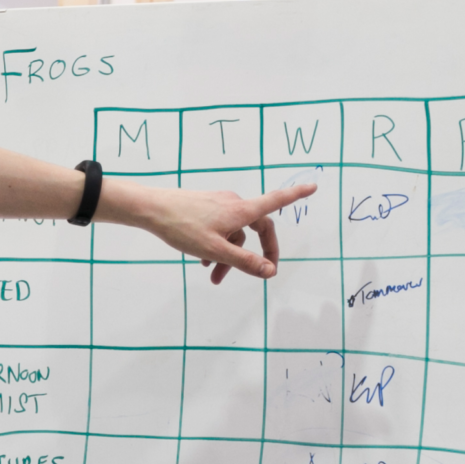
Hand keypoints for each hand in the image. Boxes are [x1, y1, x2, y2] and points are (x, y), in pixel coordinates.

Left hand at [111, 179, 316, 282]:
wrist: (151, 210)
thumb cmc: (183, 228)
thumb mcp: (216, 250)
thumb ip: (245, 262)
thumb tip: (270, 272)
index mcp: (241, 211)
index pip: (276, 201)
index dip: (296, 195)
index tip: (313, 187)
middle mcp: (234, 204)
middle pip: (256, 228)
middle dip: (256, 253)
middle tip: (260, 273)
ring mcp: (219, 205)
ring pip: (234, 233)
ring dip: (230, 255)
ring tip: (214, 276)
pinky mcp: (206, 208)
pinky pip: (221, 229)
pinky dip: (217, 246)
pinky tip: (204, 262)